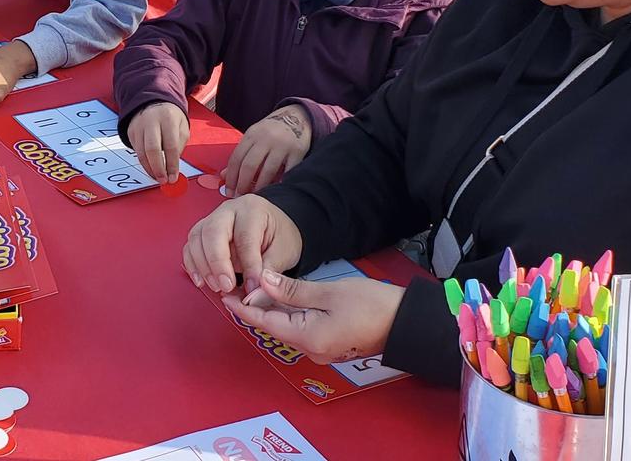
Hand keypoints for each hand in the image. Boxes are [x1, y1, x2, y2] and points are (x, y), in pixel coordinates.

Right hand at [126, 102, 188, 184]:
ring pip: (141, 153)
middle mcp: (151, 121)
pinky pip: (136, 151)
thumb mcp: (182, 127)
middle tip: (163, 181)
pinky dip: (144, 162)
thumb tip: (173, 168)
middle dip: (158, 169)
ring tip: (157, 177)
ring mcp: (138, 126)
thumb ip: (179, 145)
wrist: (151, 101)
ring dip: (150, 169)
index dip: (172, 164)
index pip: (170, 146)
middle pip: (152, 149)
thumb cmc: (170, 117)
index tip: (173, 177)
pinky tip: (151, 168)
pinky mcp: (131, 132)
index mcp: (168, 119)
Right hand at [182, 194, 300, 294]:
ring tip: (216, 287)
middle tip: (226, 286)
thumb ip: (269, 270)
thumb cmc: (279, 236)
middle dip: (218, 263)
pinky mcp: (202, 232)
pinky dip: (193, 265)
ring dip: (203, 266)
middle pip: (213, 232)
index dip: (248, 265)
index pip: (245, 237)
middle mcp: (229, 210)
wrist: (273, 229)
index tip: (252, 286)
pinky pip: (190, 246)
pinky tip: (202, 281)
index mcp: (253, 210)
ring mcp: (212, 219)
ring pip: (197, 238)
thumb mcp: (284, 251)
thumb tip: (254, 292)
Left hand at [222, 269, 403, 363]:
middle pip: (275, 326)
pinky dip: (291, 313)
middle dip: (258, 307)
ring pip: (288, 326)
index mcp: (307, 337)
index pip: (265, 322)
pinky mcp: (331, 343)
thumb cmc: (371, 305)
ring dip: (275, 309)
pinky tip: (286, 299)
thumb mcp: (329, 293)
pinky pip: (302, 328)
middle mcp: (310, 349)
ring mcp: (321, 349)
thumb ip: (293, 290)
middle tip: (242, 285)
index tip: (225, 298)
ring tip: (260, 289)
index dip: (243, 309)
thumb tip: (263, 281)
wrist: (406, 323)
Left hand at [223, 104, 310, 195]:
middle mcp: (265, 139)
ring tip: (256, 196)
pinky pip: (288, 171)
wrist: (296, 116)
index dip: (231, 178)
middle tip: (241, 196)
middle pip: (249, 165)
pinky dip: (281, 182)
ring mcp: (282, 145)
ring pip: (268, 171)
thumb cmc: (271, 132)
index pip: (236, 159)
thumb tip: (224, 176)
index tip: (229, 191)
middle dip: (243, 184)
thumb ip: (240, 156)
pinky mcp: (297, 151)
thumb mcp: (253, 138)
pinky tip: (275, 190)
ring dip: (260, 187)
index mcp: (251, 135)